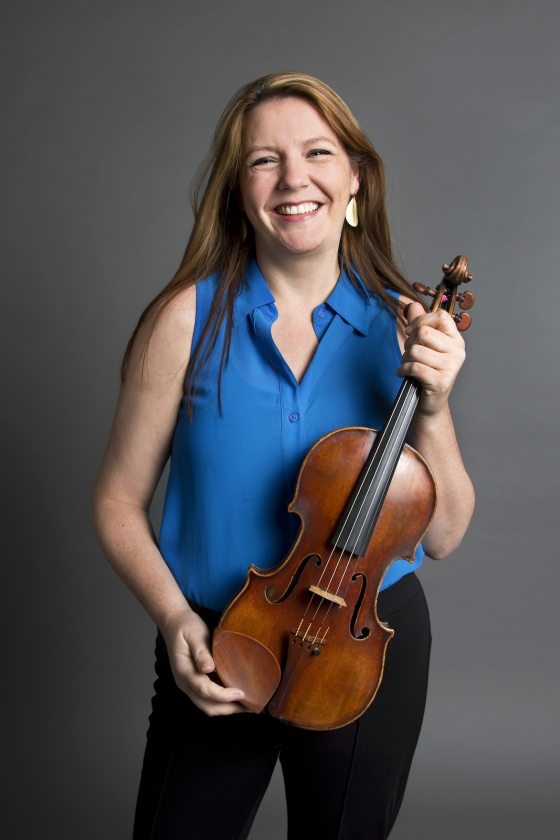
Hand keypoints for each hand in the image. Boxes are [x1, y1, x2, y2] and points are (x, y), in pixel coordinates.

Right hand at [160, 608, 246, 715]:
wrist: (174, 623)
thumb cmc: (186, 627)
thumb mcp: (194, 635)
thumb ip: (201, 653)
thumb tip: (208, 669)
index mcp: (184, 672)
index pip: (205, 690)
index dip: (224, 695)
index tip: (241, 693)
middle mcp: (185, 683)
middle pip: (207, 706)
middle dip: (229, 708)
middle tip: (251, 704)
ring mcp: (188, 684)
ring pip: (207, 705)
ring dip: (227, 708)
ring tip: (248, 703)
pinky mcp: (194, 682)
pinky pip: (208, 698)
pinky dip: (223, 701)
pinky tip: (236, 695)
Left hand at [398, 301, 465, 416]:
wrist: (430, 402)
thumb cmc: (426, 371)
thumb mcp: (424, 345)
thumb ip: (419, 324)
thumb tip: (413, 304)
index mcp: (456, 339)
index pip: (440, 316)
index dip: (420, 320)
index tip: (410, 331)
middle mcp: (458, 351)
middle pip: (424, 332)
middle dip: (409, 343)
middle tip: (410, 354)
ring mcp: (451, 367)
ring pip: (416, 350)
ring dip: (405, 359)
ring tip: (408, 365)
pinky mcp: (441, 381)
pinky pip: (414, 366)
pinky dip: (403, 370)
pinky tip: (404, 373)